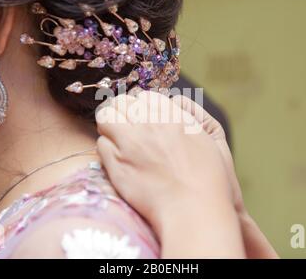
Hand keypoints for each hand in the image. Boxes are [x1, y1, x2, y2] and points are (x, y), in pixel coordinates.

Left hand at [95, 91, 233, 233]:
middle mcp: (148, 124)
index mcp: (171, 115)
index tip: (142, 116)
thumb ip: (183, 117)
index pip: (144, 96)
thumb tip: (170, 103)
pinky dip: (106, 148)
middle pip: (121, 102)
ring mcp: (129, 142)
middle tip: (125, 125)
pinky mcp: (115, 163)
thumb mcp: (203, 137)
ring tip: (117, 138)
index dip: (141, 106)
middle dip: (122, 111)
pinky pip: (100, 144)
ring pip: (105, 118)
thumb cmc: (204, 177)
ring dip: (109, 125)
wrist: (192, 208)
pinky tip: (117, 158)